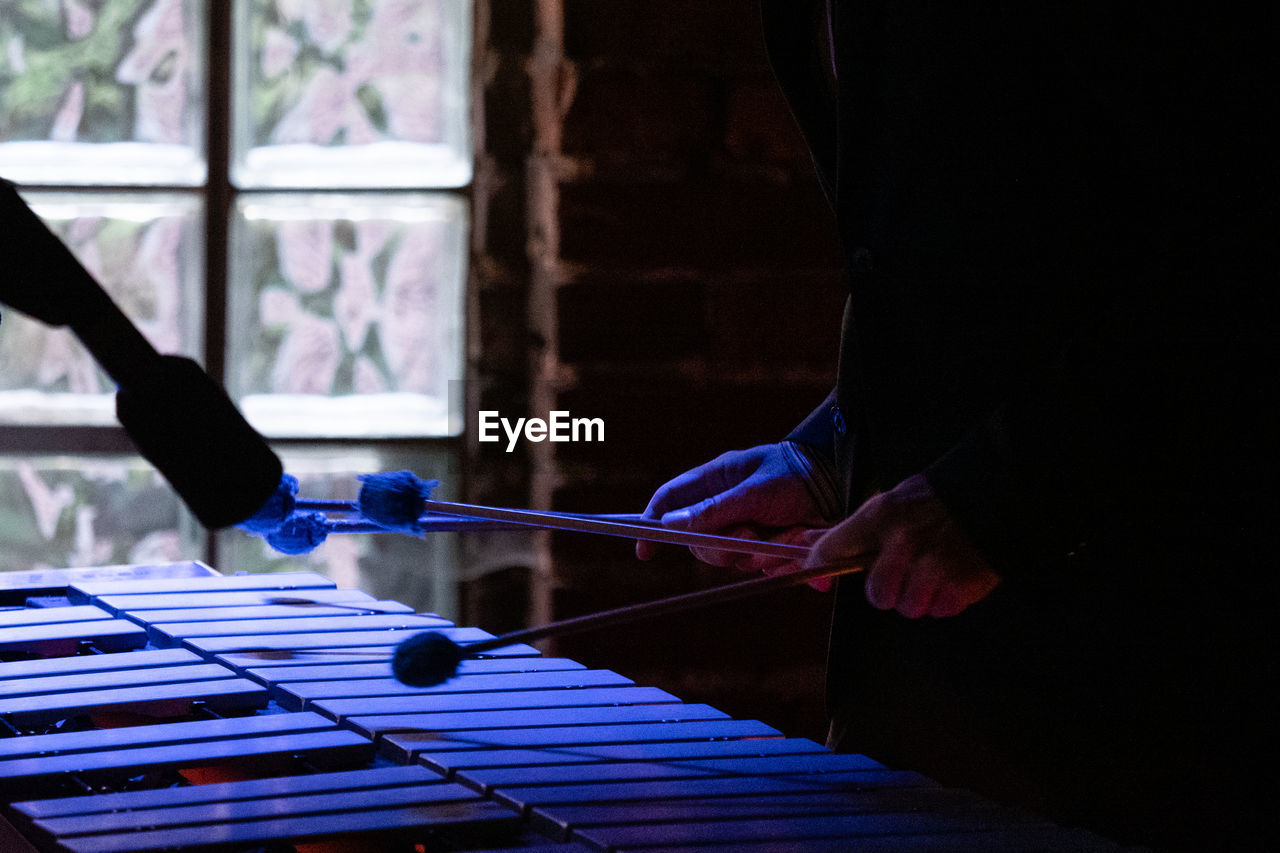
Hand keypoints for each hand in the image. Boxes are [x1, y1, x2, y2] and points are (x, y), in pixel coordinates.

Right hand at [637, 443, 829, 575]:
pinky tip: (797, 540)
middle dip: (722, 548)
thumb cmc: (796, 474)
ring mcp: (747, 528)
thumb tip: (670, 524)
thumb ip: (712, 511)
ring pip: (731, 559)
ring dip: (758, 552)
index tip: (645, 550)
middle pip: (699, 543)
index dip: (652, 525)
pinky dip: (779, 559)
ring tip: (786, 533)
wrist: (844, 483)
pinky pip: (760, 567)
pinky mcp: (769, 547)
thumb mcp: (753, 492)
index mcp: (715, 481)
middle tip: (749, 536)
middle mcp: (725, 506)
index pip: (670, 502)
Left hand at [804, 473, 1000, 617]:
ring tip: (933, 573)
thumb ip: (855, 529)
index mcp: (881, 516)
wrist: (992, 491)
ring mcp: (934, 565)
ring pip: (909, 608)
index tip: (818, 580)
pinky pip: (940, 610)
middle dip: (889, 590)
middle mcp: (903, 542)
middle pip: (877, 595)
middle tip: (904, 574)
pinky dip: (946, 600)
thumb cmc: (935, 498)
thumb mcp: (890, 501)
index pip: (833, 550)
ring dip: (920, 597)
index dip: (819, 569)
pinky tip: (953, 576)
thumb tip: (807, 541)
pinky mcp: (963, 584)